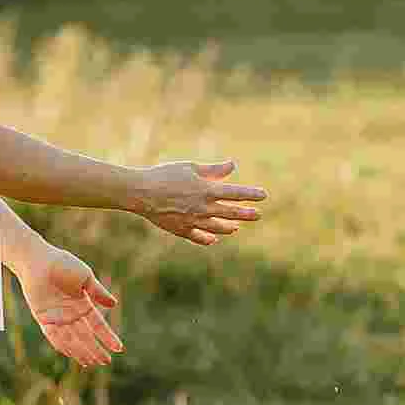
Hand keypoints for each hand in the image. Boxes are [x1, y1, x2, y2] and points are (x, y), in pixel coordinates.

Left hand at [14, 245, 123, 367]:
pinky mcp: (43, 318)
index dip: (108, 337)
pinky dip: (62, 345)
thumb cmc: (63, 264)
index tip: (119, 348)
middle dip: (96, 349)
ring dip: (81, 351)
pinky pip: (53, 335)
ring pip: (71, 339)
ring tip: (92, 363)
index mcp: (83, 305)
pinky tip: (71, 354)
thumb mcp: (86, 278)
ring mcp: (57, 317)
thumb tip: (114, 304)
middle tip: (106, 362)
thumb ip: (98, 292)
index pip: (98, 325)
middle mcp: (71, 314)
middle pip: (86, 336)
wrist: (38, 260)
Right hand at [136, 159, 266, 245]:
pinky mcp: (181, 229)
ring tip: (236, 227)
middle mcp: (203, 207)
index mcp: (207, 190)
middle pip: (230, 212)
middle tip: (258, 215)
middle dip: (246, 213)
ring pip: (217, 227)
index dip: (251, 194)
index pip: (236, 192)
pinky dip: (208, 238)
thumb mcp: (190, 167)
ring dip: (229, 227)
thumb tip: (233, 165)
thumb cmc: (165, 175)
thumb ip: (213, 170)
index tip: (263, 195)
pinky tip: (215, 239)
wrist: (140, 192)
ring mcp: (193, 221)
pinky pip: (199, 237)